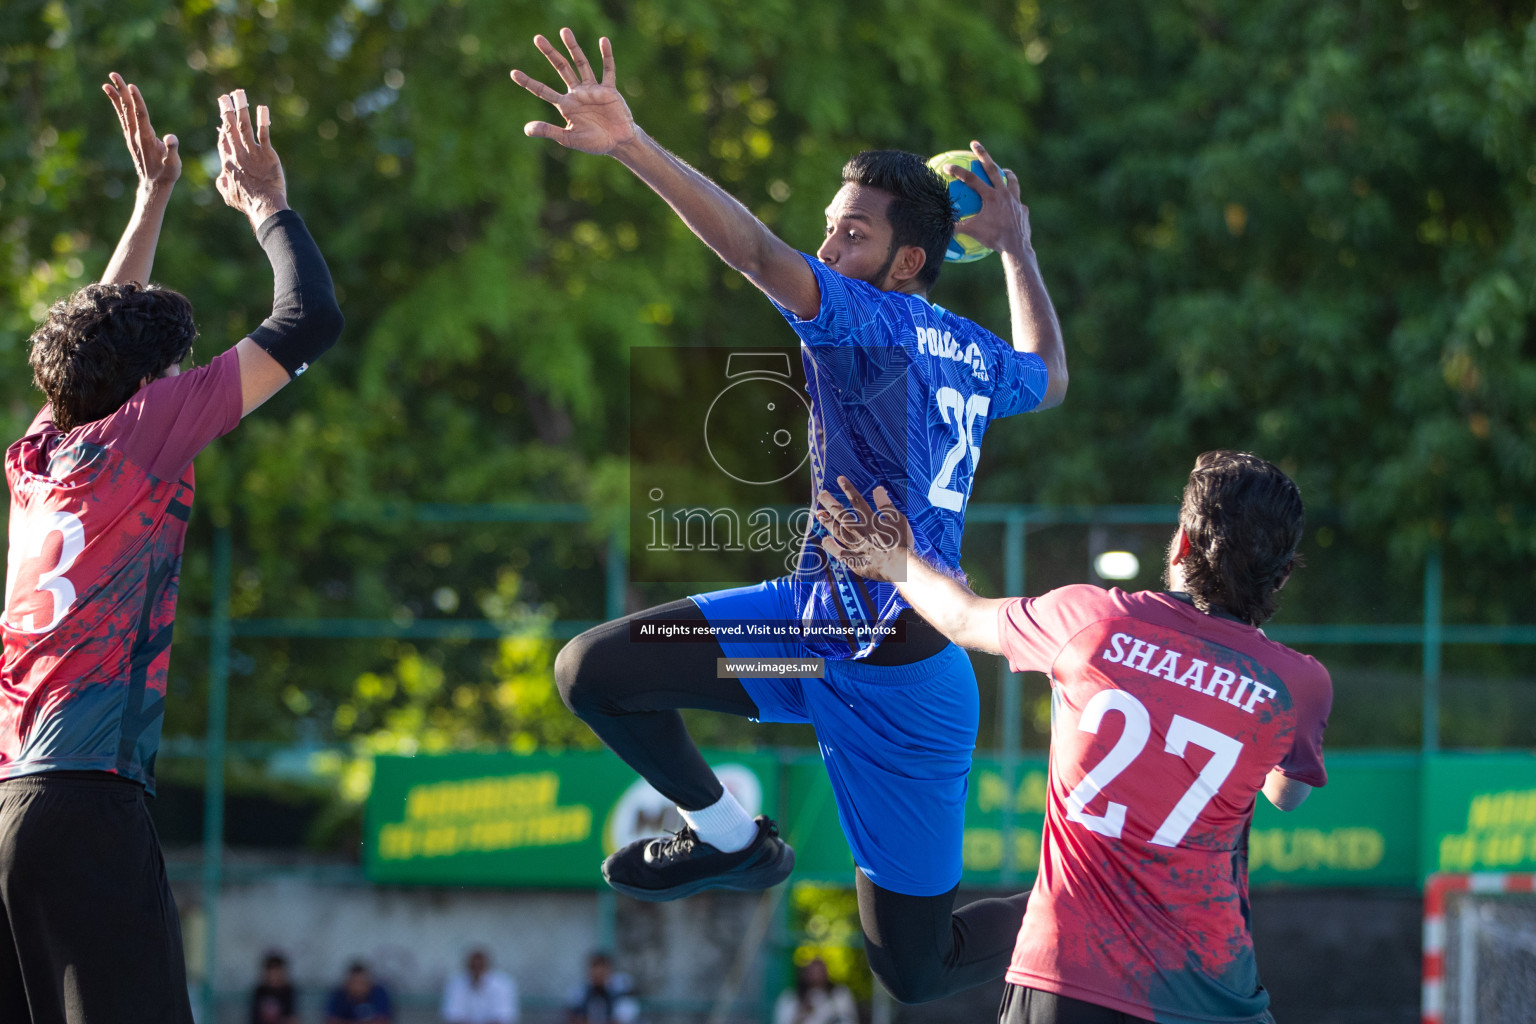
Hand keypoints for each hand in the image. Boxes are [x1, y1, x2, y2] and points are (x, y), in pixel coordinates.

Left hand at [102, 73, 179, 193]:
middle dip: (121, 91)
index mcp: (146, 138)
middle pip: (128, 109)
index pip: (141, 115)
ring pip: (123, 112)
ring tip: (107, 82)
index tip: (131, 86)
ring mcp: (131, 136)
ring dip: (116, 96)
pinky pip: (123, 118)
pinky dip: (118, 106)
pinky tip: (116, 98)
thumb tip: (171, 138)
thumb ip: (172, 150)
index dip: (137, 101)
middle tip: (113, 74)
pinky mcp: (131, 137)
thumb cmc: (167, 173)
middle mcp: (135, 135)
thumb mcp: (173, 164)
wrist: (154, 185)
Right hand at [214, 89, 288, 230]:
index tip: (223, 118)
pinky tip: (262, 108)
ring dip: (240, 108)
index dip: (223, 128)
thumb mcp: (228, 196)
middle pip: (229, 128)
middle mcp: (238, 154)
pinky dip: (262, 120)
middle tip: (224, 97)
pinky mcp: (267, 154)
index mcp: (228, 163)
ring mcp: (252, 152)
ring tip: (239, 93)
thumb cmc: (248, 203)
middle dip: (226, 110)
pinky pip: (264, 133)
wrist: (264, 206)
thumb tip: (220, 179)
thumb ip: (222, 185)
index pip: (224, 140)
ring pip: (244, 126)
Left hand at [512, 29, 637, 154]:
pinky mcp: (609, 90)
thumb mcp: (568, 138)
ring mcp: (593, 89)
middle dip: (550, 53)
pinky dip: (606, 56)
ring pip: (581, 64)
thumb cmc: (593, 143)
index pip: (543, 91)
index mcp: (566, 105)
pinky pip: (608, 70)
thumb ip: (549, 131)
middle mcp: (577, 93)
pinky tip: (603, 41)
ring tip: (564, 31)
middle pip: (561, 68)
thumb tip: (526, 129)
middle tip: (537, 38)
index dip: (528, 82)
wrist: (618, 143)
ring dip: (573, 48)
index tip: (513, 73)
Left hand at [815, 477, 912, 582]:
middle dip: (830, 503)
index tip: (840, 479)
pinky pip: (838, 552)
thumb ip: (886, 505)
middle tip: (821, 494)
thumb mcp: (898, 520)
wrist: (899, 566)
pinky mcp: (854, 560)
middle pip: (841, 514)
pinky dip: (830, 546)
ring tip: (819, 514)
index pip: (857, 501)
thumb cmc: (901, 542)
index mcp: (871, 520)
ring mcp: (855, 546)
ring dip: (827, 522)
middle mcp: (859, 531)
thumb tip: (878, 489)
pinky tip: (824, 540)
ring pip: (837, 531)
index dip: (848, 489)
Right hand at [945, 140, 1029, 255]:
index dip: (958, 172)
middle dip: (982, 154)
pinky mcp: (1023, 210)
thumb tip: (940, 224)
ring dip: (1007, 174)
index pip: (971, 179)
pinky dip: (1012, 202)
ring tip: (1004, 171)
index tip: (947, 167)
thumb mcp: (972, 232)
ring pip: (1012, 181)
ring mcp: (1016, 200)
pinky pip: (1017, 203)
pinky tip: (1011, 205)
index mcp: (990, 197)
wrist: (1016, 247)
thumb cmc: (993, 239)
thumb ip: (956, 227)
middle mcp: (1004, 194)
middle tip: (974, 144)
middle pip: (992, 169)